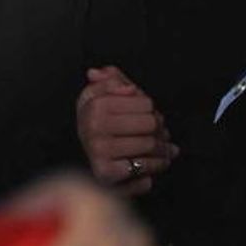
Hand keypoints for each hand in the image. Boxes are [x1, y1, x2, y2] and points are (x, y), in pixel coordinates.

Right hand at [74, 67, 177, 195]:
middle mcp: (93, 127)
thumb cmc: (100, 126)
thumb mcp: (101, 98)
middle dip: (160, 130)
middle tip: (161, 135)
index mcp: (95, 104)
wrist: (81, 161)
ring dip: (162, 151)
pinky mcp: (105, 173)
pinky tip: (156, 166)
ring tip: (163, 151)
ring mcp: (98, 150)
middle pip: (151, 124)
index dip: (152, 111)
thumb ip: (109, 81)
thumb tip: (99, 72)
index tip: (149, 117)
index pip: (147, 104)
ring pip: (150, 145)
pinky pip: (143, 168)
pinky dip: (154, 168)